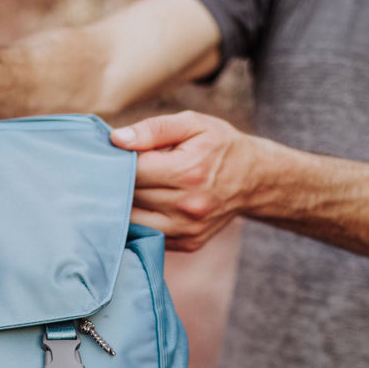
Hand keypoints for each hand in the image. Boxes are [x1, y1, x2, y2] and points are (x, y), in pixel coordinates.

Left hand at [110, 111, 255, 251]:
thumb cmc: (220, 146)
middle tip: (115, 170)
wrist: (255, 180)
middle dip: (119, 182)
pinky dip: (140, 222)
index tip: (113, 155)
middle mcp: (188, 205)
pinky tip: (143, 205)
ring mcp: (188, 229)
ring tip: (128, 188)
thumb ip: (154, 129)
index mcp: (188, 171)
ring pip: (134, 222)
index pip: (134, 171)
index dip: (117, 162)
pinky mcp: (187, 243)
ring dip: (124, 206)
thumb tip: (117, 140)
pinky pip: (148, 236)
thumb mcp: (193, 124)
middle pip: (131, 197)